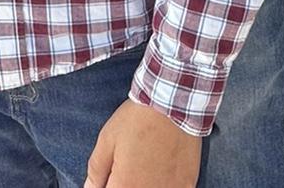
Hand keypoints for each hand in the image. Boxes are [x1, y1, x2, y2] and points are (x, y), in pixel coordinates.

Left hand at [85, 99, 200, 187]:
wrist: (172, 103)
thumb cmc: (137, 120)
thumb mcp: (107, 139)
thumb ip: (97, 170)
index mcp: (125, 186)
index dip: (109, 183)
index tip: (112, 174)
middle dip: (125, 183)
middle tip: (130, 164)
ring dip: (145, 184)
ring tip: (146, 164)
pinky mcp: (187, 185)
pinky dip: (165, 184)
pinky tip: (162, 169)